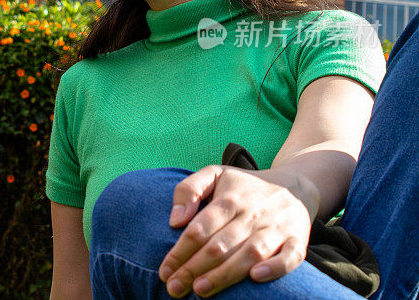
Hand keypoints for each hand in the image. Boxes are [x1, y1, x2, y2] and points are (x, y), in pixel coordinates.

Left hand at [158, 165, 314, 297]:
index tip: (165, 271)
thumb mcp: (214, 174)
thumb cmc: (244, 186)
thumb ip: (189, 190)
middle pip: (220, 246)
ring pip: (249, 254)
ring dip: (225, 274)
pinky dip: (275, 268)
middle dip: (194, 268)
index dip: (180, 251)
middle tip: (174, 288)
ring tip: (200, 290)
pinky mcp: (298, 240)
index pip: (199, 229)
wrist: (294, 185)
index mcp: (229, 199)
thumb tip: (175, 220)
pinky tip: (255, 278)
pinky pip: (291, 257)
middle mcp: (253, 214)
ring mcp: (276, 228)